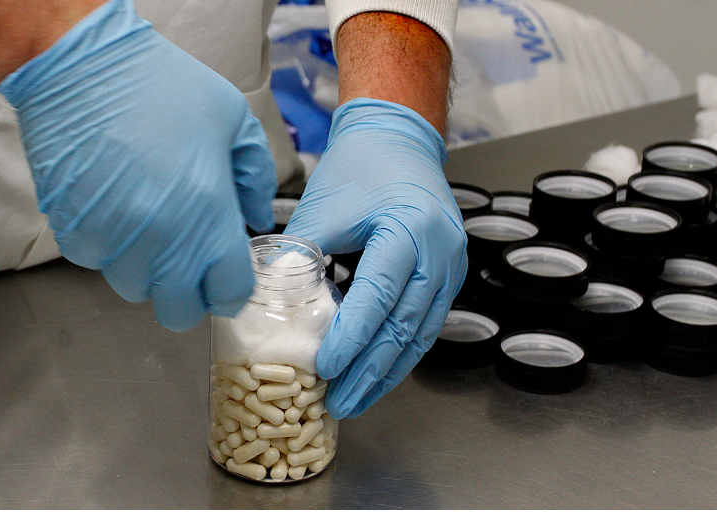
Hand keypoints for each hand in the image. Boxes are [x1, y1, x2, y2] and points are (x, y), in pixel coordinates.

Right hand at [0, 0, 276, 330]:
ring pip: (134, 288)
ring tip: (148, 220)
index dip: (232, 287)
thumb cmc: (159, 86)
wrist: (82, 68)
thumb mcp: (232, 119)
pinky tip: (113, 205)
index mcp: (207, 218)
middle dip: (189, 291)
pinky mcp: (73, 232)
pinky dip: (108, 245)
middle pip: (178, 310)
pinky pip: (97, 261)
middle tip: (189, 258)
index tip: (227, 272)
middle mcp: (159, 241)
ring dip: (146, 268)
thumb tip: (256, 214)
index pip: (228, 294)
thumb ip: (255, 176)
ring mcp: (112, 242)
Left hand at [284, 99, 466, 417]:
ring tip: (355, 399)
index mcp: (409, 229)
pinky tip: (377, 373)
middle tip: (339, 403)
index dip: (352, 337)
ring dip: (387, 372)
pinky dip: (399, 352)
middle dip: (370, 371)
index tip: (326, 368)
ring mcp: (450, 265)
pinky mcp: (447, 275)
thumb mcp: (323, 208)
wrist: (398, 139)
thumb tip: (265, 302)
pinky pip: (425, 324)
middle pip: (404, 326)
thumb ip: (299, 256)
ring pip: (419, 334)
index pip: (379, 295)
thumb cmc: (359, 167)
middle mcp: (439, 252)